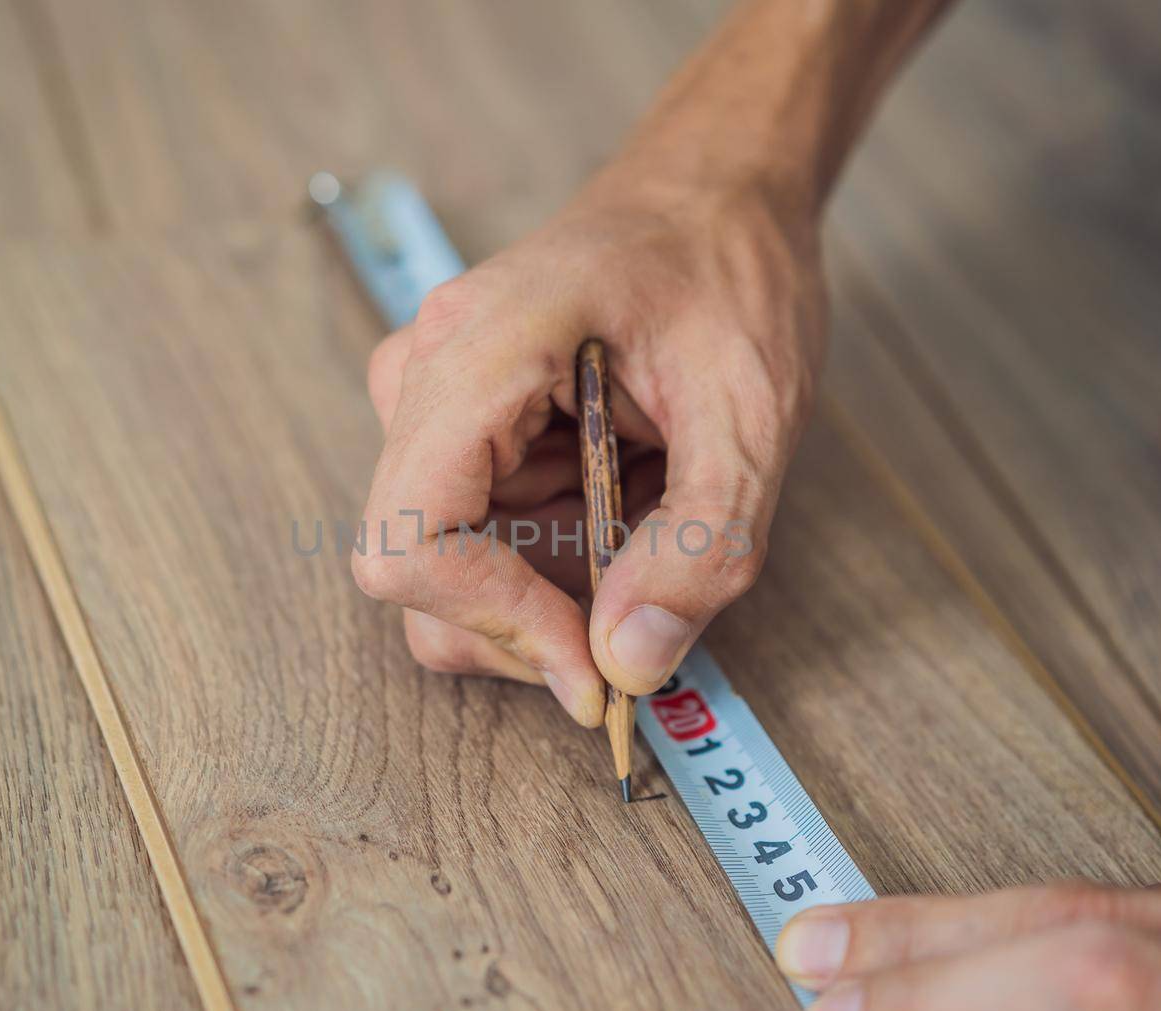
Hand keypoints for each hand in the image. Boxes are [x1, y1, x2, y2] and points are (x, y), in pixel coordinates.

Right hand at [352, 164, 825, 723]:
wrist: (713, 197)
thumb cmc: (730, 271)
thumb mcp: (752, 414)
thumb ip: (699, 546)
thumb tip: (629, 663)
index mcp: (478, 352)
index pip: (409, 542)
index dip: (494, 621)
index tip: (594, 659)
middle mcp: (425, 379)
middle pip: (418, 574)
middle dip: (527, 624)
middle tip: (640, 617)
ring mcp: (431, 405)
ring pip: (445, 572)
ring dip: (545, 594)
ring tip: (642, 528)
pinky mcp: (457, 432)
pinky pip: (477, 540)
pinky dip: (549, 563)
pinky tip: (618, 506)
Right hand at [774, 858, 1160, 1010]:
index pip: (1108, 983)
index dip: (955, 1004)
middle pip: (1080, 915)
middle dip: (924, 947)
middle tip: (814, 975)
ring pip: (1092, 890)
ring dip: (955, 924)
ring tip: (853, 941)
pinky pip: (1133, 903)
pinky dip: (1029, 924)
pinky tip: (964, 939)